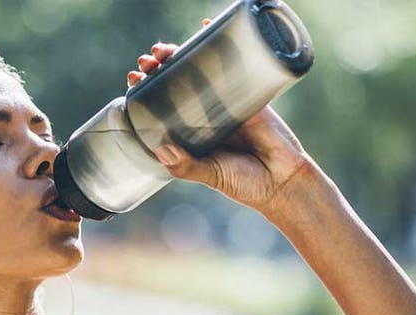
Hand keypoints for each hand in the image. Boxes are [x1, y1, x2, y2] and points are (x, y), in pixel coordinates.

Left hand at [127, 19, 317, 216]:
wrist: (282, 181)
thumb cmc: (243, 183)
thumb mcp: (209, 175)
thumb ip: (186, 166)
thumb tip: (162, 149)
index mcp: (190, 136)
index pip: (162, 108)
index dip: (146, 93)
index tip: (133, 80)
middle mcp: (204, 116)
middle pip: (176, 85)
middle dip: (159, 70)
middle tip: (146, 61)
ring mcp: (225, 103)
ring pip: (199, 72)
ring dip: (180, 55)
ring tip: (162, 50)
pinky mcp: (248, 93)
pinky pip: (232, 66)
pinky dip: (219, 45)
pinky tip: (205, 29)